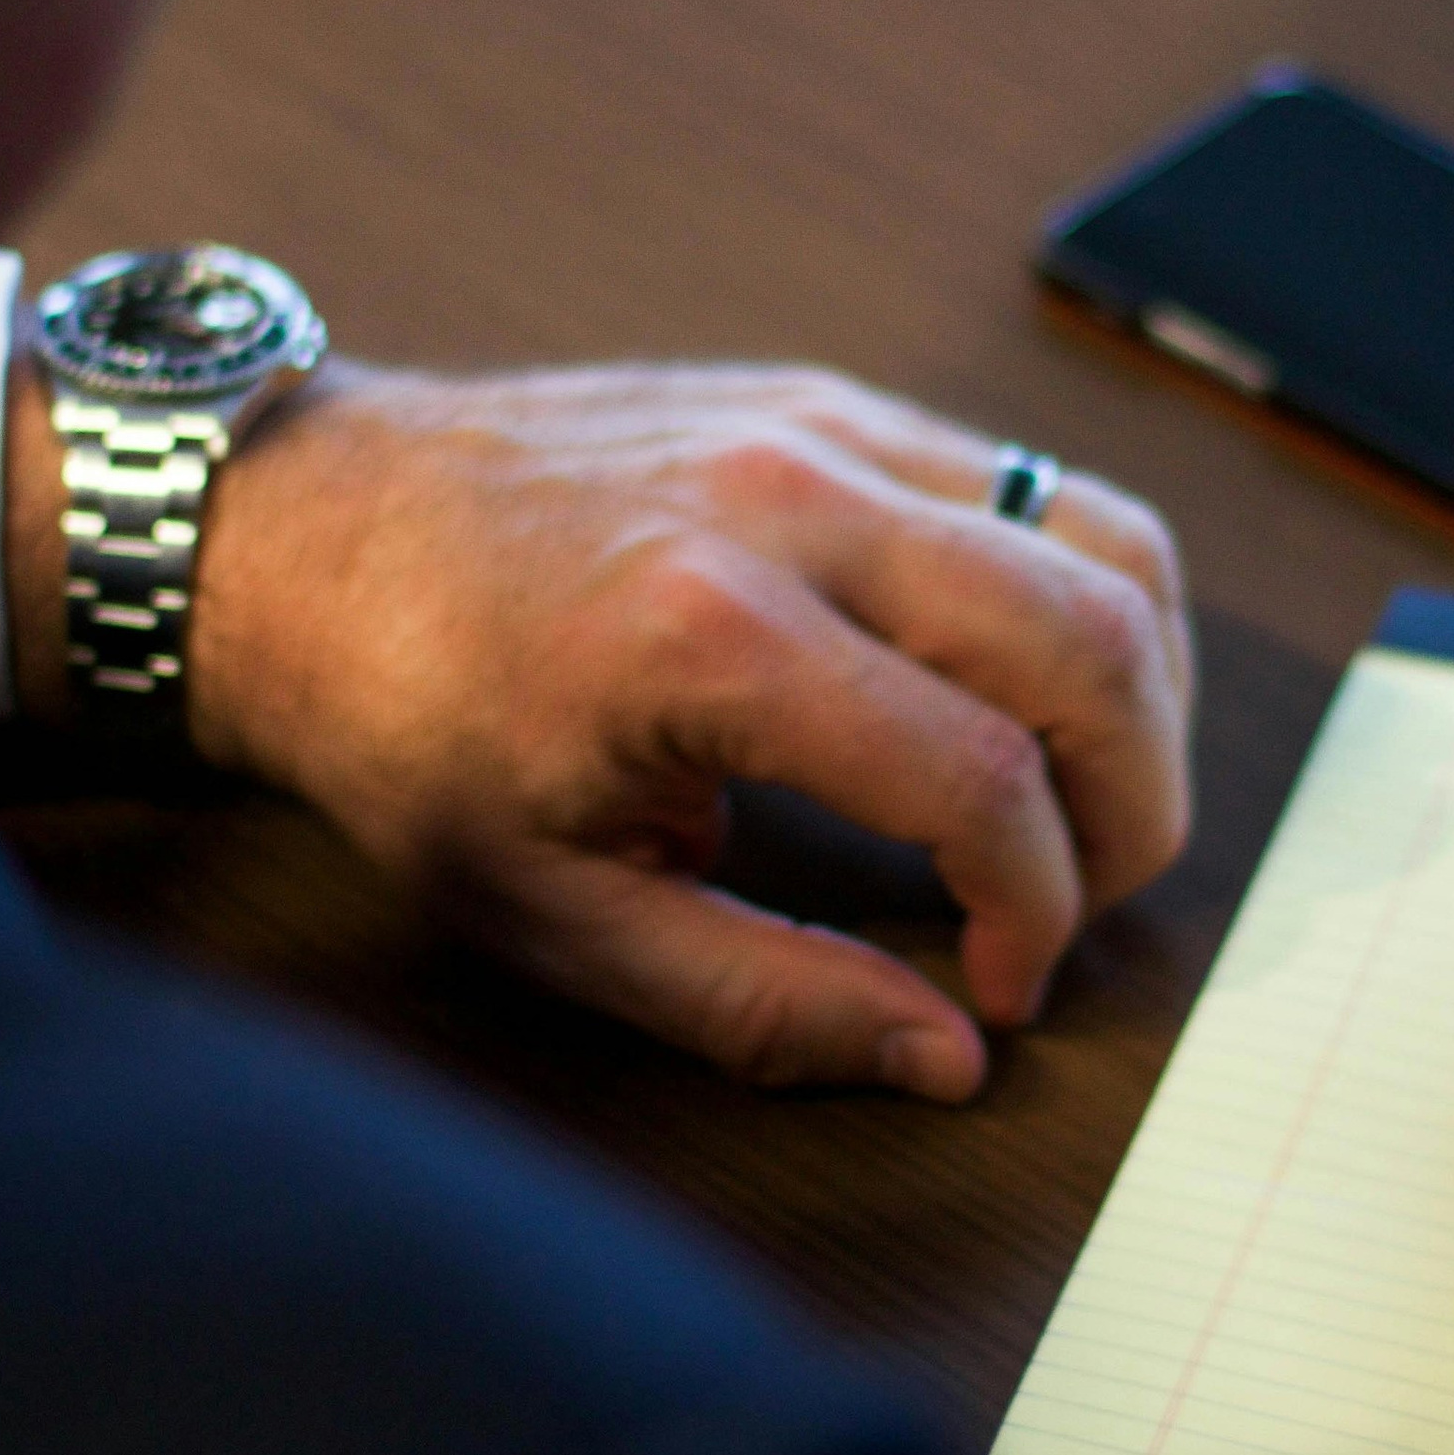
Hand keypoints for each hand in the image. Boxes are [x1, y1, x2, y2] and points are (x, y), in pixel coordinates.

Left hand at [9, 357, 1191, 1101]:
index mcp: (711, 636)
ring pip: (1100, 535)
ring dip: (1141, 684)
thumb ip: (761, 996)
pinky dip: (1082, 594)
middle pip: (1089, 639)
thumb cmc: (407, 717)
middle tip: (1084, 896)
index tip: (1000, 983)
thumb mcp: (549, 906)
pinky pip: (1035, 484)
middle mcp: (795, 503)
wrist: (312, 526)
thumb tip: (946, 1055)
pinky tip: (1029, 682)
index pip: (981, 782)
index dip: (1035, 912)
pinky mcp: (836, 400)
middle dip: (1137, 802)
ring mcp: (828, 427)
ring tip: (1092, 792)